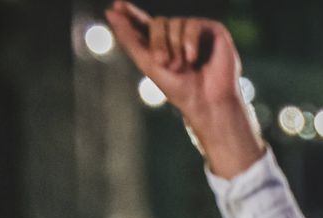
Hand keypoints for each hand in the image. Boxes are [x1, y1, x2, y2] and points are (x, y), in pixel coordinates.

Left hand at [104, 2, 263, 176]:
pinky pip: (193, 25)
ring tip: (184, 66)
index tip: (117, 6)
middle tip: (162, 63)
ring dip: (175, 48)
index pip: (144, 23)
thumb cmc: (179, 89)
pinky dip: (190, 42)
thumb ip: (129, 38)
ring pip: (175, 23)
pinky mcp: (212, 30)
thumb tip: (110, 11)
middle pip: (158, 22)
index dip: (131, 14)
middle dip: (157, 43)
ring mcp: (195, 30)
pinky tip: (193, 59)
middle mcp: (178, 34)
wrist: (206, 103)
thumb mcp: (147, 63)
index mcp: (162, 43)